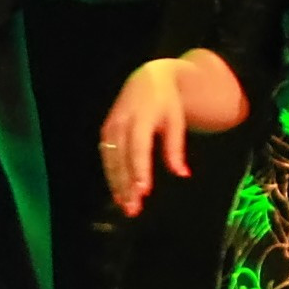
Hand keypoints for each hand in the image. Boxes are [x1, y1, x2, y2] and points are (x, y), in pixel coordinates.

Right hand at [101, 60, 189, 215]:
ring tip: (126, 206)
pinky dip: (111, 176)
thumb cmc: (167, 103)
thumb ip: (176, 148)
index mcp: (142, 116)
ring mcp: (111, 125)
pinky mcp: (106, 130)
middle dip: (126, 185)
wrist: (148, 79)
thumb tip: (182, 174)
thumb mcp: (176, 122)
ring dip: (117, 185)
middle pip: (122, 158)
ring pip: (111, 160)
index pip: (139, 147)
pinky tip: (118, 193)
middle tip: (133, 209)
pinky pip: (107, 156)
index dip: (140, 170)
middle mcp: (122, 121)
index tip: (144, 191)